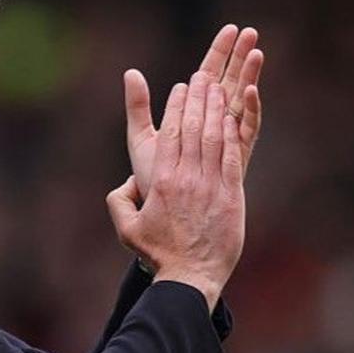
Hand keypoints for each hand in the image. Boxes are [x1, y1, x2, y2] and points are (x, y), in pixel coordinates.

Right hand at [107, 73, 246, 309]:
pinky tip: (233, 118)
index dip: (176, 107)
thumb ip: (120, 201)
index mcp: (161, 182)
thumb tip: (123, 183)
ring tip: (218, 87)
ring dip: (216, 109)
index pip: (169, 134)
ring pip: (213, 138)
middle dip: (198, 99)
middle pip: (192, 129)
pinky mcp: (231, 196)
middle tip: (202, 76)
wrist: (190, 277)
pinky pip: (231, 158)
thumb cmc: (158, 254)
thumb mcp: (127, 229)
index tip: (181, 88)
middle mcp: (186, 178)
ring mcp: (210, 186)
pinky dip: (231, 135)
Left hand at [125, 24, 263, 197]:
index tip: (230, 28)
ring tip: (256, 52)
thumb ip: (138, 106)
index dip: (219, 51)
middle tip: (250, 31)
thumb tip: (130, 72)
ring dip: (249, 77)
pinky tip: (252, 90)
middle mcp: (213, 124)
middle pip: (229, 82)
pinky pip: (247, 130)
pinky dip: (251, 110)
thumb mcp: (141, 138)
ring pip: (241, 101)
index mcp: (192, 115)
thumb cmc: (152, 179)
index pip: (208, 75)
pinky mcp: (236, 157)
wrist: (164, 214)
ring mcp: (227, 139)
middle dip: (239, 57)